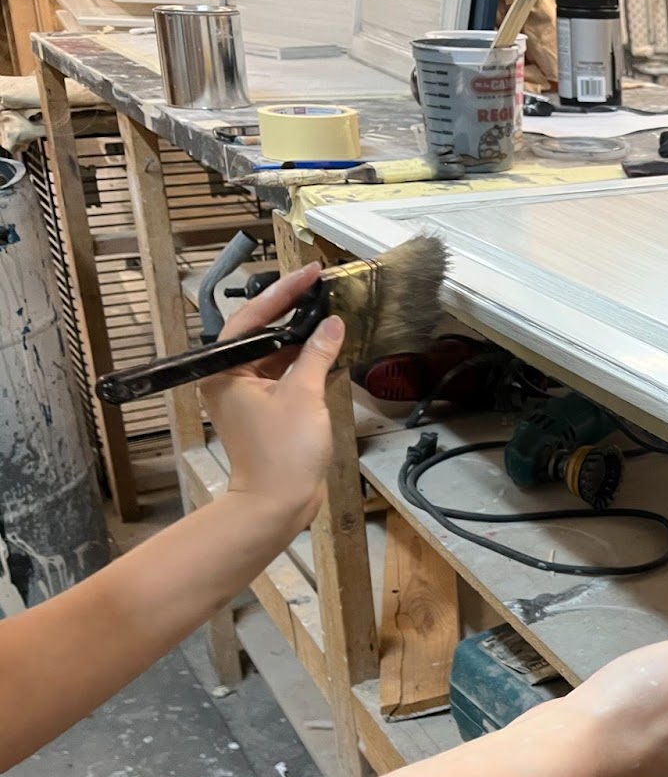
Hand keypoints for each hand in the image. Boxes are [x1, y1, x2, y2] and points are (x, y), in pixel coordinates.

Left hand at [200, 264, 345, 530]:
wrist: (278, 503)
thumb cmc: (281, 453)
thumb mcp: (304, 395)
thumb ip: (317, 354)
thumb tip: (332, 324)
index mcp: (226, 371)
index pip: (253, 317)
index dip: (284, 293)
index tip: (311, 273)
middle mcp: (231, 379)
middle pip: (263, 333)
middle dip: (295, 313)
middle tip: (323, 288)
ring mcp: (249, 396)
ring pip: (277, 355)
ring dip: (305, 340)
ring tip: (333, 317)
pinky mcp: (267, 411)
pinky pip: (287, 376)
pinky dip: (308, 364)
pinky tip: (333, 352)